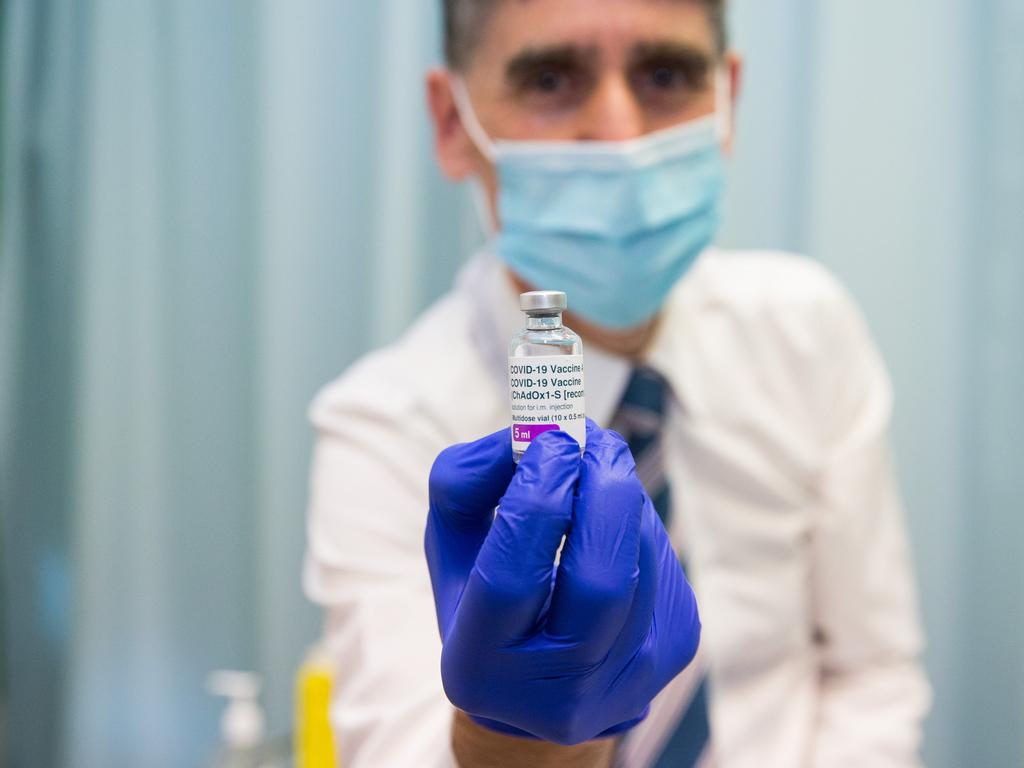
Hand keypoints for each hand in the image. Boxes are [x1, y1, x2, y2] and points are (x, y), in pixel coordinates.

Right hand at [424, 420, 700, 744]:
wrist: (545, 679)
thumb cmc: (487, 591)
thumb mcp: (454, 539)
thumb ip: (465, 481)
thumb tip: (526, 440)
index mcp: (479, 667)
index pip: (511, 580)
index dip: (536, 501)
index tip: (548, 442)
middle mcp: (557, 693)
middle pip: (601, 582)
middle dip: (602, 494)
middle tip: (594, 439)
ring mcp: (626, 679)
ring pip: (642, 564)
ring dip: (623, 500)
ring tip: (595, 473)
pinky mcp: (672, 654)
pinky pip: (664, 566)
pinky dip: (638, 524)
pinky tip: (612, 522)